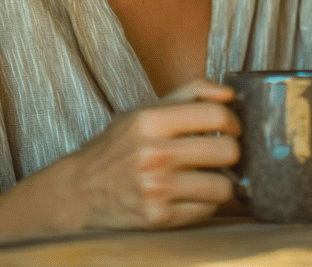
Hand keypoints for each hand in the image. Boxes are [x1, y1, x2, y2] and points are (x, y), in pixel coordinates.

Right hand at [62, 77, 239, 230]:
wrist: (78, 190)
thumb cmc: (117, 147)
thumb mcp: (145, 110)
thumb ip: (189, 92)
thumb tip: (229, 94)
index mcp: (150, 121)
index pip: (217, 115)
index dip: (233, 121)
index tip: (231, 127)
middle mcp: (152, 154)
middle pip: (227, 151)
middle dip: (231, 151)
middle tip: (222, 152)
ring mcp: (155, 189)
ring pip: (222, 186)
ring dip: (221, 180)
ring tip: (208, 174)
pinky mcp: (157, 218)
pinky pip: (207, 209)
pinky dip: (206, 202)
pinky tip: (191, 193)